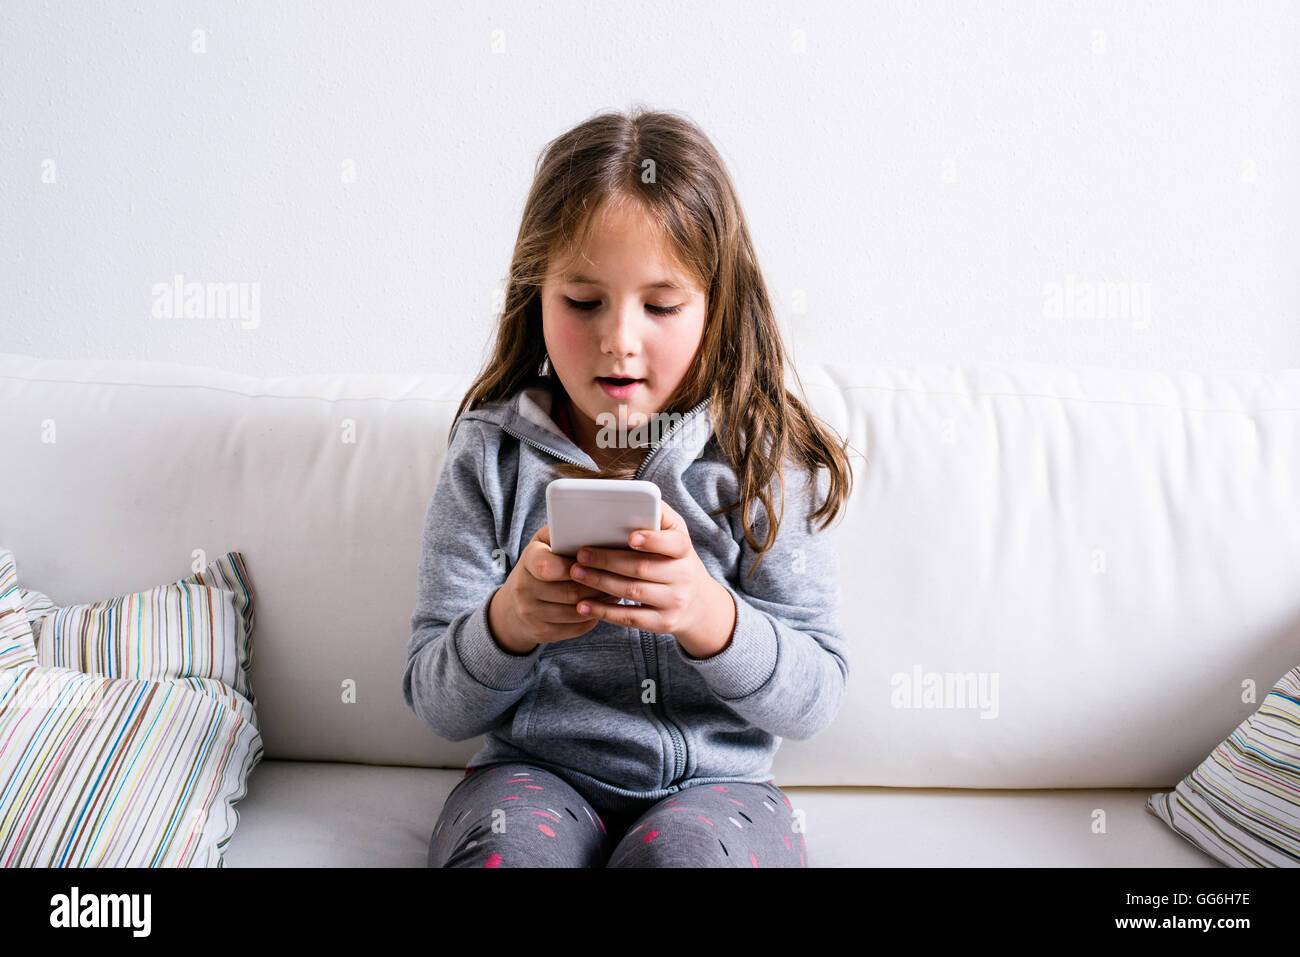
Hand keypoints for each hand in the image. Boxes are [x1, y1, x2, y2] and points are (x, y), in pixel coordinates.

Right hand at [488, 523, 614, 653]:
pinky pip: (576, 628)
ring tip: (617, 591)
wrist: (513, 606)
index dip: (574, 567)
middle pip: (570, 592)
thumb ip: (564, 534)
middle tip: (619, 580)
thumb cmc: (539, 565)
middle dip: (598, 586)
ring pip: (577, 612)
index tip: (592, 562)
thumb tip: (598, 527)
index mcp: (527, 560)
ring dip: (601, 603)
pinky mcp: (541, 632)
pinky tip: (603, 607)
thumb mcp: (545, 544)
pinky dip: (593, 617)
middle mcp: (524, 588)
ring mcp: (531, 613)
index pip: (547, 566)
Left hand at [567, 500, 736, 656]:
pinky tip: (583, 605)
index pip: (674, 543)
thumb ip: (658, 516)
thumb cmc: (675, 559)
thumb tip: (633, 496)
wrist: (698, 603)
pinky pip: (630, 618)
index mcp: (684, 549)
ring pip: (633, 592)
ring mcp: (674, 602)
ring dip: (600, 583)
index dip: (652, 540)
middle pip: (642, 568)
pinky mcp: (663, 623)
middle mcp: (683, 576)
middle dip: (607, 561)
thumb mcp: (675, 535)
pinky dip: (604, 611)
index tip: (630, 537)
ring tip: (575, 574)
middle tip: (581, 555)